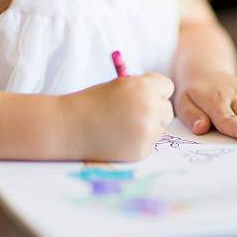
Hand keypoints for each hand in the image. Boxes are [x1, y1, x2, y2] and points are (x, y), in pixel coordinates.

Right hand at [59, 73, 174, 160]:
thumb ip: (142, 89)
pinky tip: (119, 139)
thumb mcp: (119, 85)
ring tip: (122, 126)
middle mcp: (150, 108)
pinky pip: (150, 144)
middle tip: (131, 114)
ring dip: (147, 128)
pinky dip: (138, 143)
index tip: (142, 96)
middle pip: (167, 111)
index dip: (155, 91)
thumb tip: (162, 99)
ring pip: (160, 129)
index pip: (167, 87)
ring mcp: (147, 131)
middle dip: (155, 111)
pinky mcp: (142, 150)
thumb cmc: (91, 103)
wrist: (69, 128)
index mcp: (143, 87)